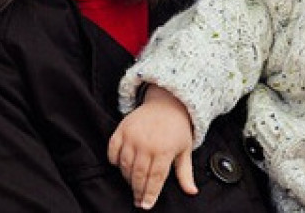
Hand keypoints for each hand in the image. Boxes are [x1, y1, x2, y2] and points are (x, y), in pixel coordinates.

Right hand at [108, 84, 196, 208]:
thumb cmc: (178, 128)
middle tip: (138, 200)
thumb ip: (185, 173)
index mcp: (164, 150)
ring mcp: (132, 136)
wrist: (168, 102)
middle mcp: (147, 144)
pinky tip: (120, 166)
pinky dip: (114, 160)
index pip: (155, 179)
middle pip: (138, 175)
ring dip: (127, 178)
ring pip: (125, 165)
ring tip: (133, 183)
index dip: (150, 194)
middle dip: (137, 191)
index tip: (146, 205)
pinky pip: (112, 150)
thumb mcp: (185, 149)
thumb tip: (192, 192)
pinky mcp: (122, 129)